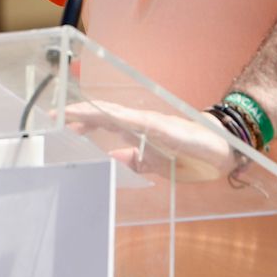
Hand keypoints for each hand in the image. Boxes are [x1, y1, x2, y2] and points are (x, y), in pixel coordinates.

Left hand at [64, 100, 239, 182]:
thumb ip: (138, 159)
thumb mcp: (158, 163)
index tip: (60, 121)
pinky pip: (139, 122)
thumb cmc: (192, 154)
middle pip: (105, 114)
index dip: (83, 119)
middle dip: (80, 114)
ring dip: (94, 113)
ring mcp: (153, 122)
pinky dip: (122, 119)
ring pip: (117, 114)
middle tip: (54, 115)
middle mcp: (142, 121)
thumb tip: (113, 156)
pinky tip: (108, 118)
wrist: (222, 148)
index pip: (105, 122)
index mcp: (139, 130)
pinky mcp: (165, 127)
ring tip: (72, 114)